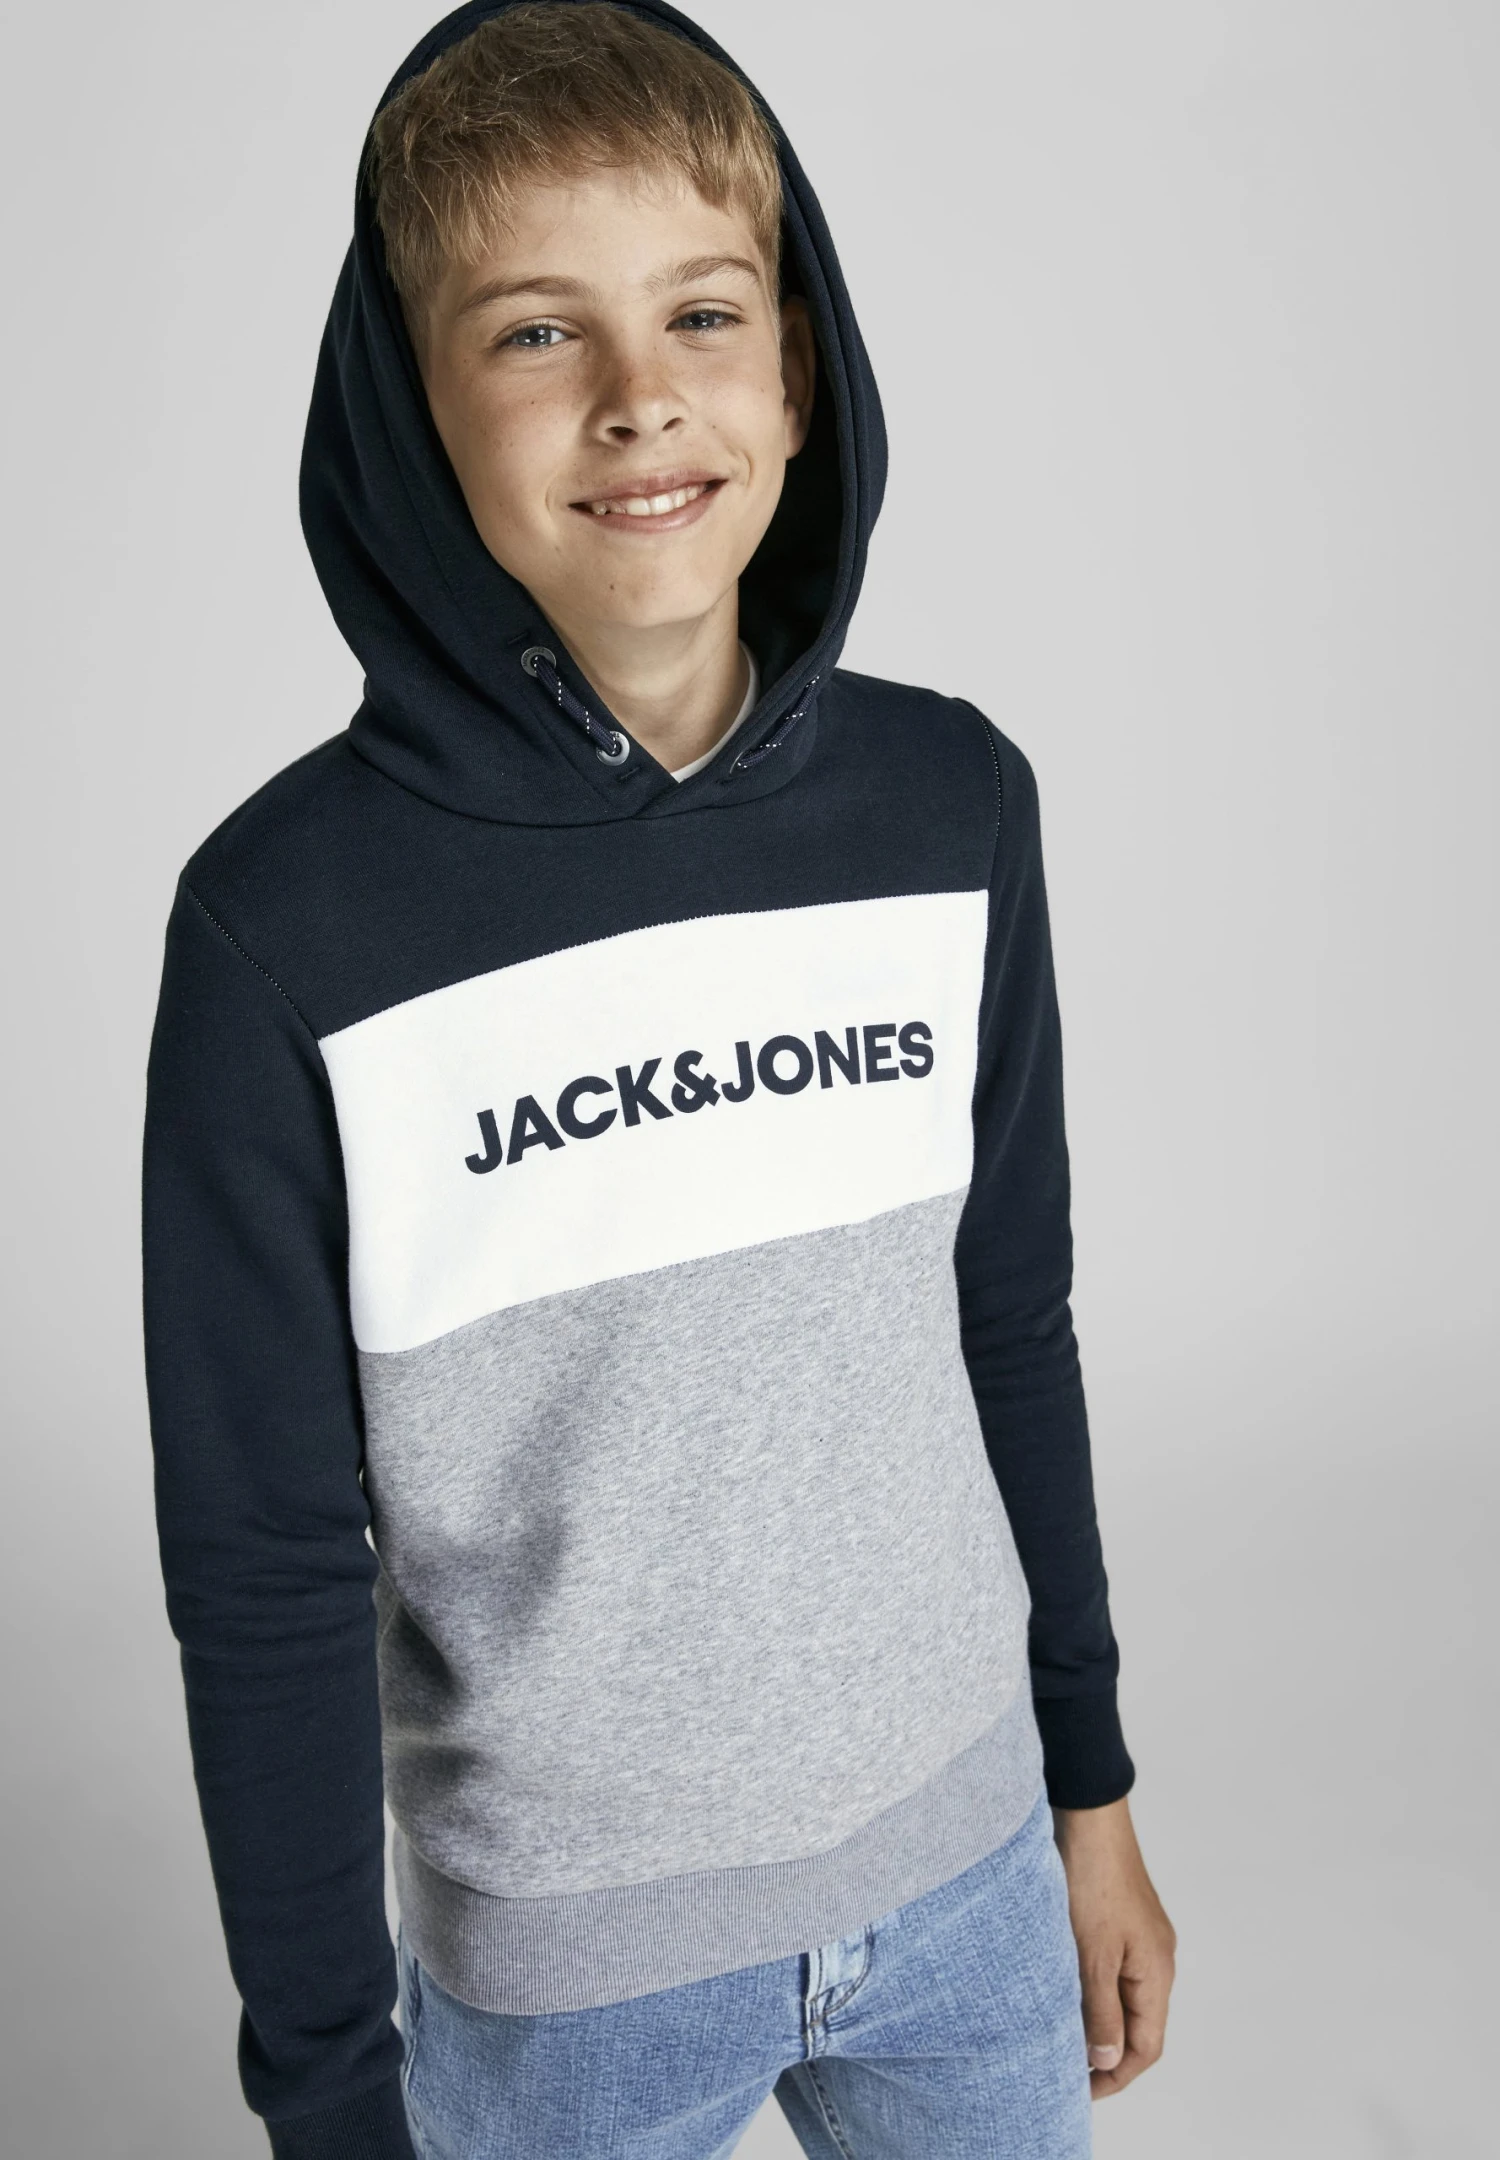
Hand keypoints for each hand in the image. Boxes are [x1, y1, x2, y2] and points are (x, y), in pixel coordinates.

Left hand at [1051, 1794, 1175, 2098]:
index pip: (1147, 2046)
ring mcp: (1141, 1937)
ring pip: (1122, 1997)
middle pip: (1138, 2025)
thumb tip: (1107, 2059)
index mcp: (1156, 1971)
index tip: (1079, 2090)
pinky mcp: (1121, 1920)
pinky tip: (1060, 1988)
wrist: (1088, 1814)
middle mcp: (1156, 1958)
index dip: (1116, 2075)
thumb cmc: (1092, 1879)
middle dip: (1105, 2052)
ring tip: (1058, 2033)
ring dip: (1096, 2019)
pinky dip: (1090, 1989)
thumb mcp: (1091, 1954)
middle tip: (1064, 2068)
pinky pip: (1112, 1970)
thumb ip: (1099, 2010)